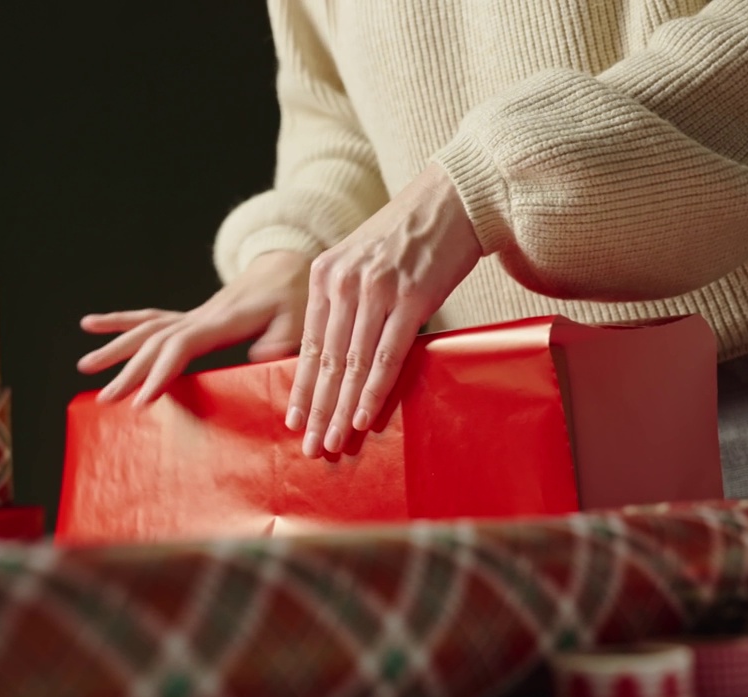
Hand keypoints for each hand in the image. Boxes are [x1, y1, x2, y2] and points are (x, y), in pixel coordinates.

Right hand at [78, 250, 311, 404]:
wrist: (286, 264)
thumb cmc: (295, 296)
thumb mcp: (299, 320)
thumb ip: (281, 341)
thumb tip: (258, 358)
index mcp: (223, 321)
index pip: (183, 345)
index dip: (161, 371)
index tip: (142, 399)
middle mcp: (200, 316)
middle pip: (155, 342)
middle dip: (129, 371)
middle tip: (106, 398)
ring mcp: (192, 314)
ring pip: (145, 330)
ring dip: (115, 348)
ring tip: (85, 366)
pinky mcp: (190, 316)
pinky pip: (149, 318)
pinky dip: (119, 321)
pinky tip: (90, 324)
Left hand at [287, 162, 481, 457]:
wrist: (452, 197)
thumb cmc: (408, 234)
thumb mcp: (360, 260)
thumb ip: (343, 298)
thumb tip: (338, 353)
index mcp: (324, 274)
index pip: (310, 344)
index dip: (302, 388)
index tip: (295, 421)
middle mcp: (342, 282)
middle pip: (326, 360)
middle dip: (316, 409)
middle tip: (310, 446)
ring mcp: (376, 290)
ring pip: (352, 363)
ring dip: (340, 409)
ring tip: (333, 442)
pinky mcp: (411, 297)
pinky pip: (387, 354)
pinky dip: (373, 389)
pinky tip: (362, 416)